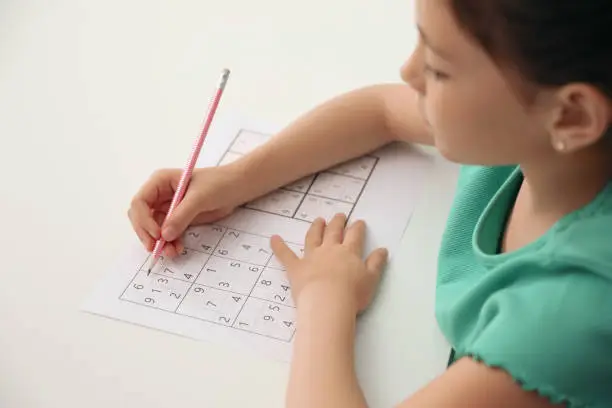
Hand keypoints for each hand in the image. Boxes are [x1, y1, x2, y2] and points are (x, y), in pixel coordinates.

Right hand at [128, 166, 240, 256]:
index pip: (140, 202)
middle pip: (142, 217)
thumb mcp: (200, 197)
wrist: (237, 188)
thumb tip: (165, 235)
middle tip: (156, 248)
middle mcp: (160, 194)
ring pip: (154, 229)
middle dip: (147, 234)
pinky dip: (169, 243)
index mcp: (160, 182)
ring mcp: (168, 207)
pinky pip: (167, 234)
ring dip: (159, 242)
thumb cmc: (219, 183)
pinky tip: (176, 249)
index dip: (143, 220)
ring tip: (171, 252)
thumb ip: (182, 215)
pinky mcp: (178, 219)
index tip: (157, 234)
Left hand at [271, 213, 387, 314]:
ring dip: (316, 228)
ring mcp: (311, 257)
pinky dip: (278, 246)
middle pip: (334, 231)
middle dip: (337, 222)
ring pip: (313, 237)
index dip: (357, 228)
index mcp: (349, 252)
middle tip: (339, 215)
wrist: (327, 303)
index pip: (355, 235)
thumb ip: (376, 263)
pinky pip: (285, 255)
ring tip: (319, 220)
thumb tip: (383, 250)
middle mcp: (330, 250)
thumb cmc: (352, 294)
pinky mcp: (296, 268)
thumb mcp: (371, 279)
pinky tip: (273, 238)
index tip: (358, 222)